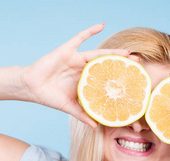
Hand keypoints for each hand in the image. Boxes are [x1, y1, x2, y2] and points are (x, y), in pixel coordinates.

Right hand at [20, 23, 136, 128]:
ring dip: (112, 52)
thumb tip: (95, 127)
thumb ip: (83, 115)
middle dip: (122, 63)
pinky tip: (102, 25)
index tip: (135, 78)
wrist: (31, 88)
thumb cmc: (50, 96)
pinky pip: (79, 38)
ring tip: (127, 52)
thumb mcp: (69, 107)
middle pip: (106, 63)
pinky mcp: (66, 51)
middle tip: (138, 62)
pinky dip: (90, 31)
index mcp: (85, 80)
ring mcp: (76, 59)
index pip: (106, 76)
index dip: (119, 76)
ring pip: (98, 53)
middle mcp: (83, 68)